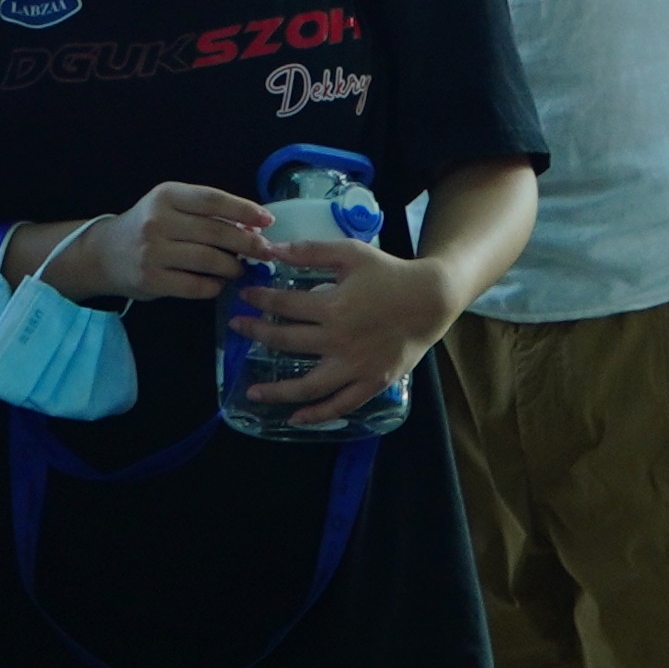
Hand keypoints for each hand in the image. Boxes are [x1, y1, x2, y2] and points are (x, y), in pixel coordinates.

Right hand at [67, 181, 270, 307]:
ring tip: (239, 269)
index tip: (268, 220)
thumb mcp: (169, 207)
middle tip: (265, 252)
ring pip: (208, 260)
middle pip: (215, 232)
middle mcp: (157, 221)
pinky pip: (195, 286)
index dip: (244, 209)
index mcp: (166, 196)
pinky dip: (213, 286)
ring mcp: (153, 252)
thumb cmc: (147, 227)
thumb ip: (205, 213)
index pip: (212, 200)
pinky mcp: (151, 280)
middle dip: (247, 243)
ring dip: (232, 267)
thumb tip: (252, 226)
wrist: (104, 253)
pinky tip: (217, 284)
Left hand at [231, 232, 457, 417]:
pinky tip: (295, 418)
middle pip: (287, 343)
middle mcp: (340, 342)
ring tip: (253, 393)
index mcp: (334, 307)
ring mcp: (356, 367)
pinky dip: (317, 415)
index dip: (260, 300)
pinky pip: (340, 405)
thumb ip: (310, 251)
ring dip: (277, 391)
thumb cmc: (389, 274)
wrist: (430, 300)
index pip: (284, 306)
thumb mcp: (350, 253)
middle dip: (256, 334)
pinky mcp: (371, 383)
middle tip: (238, 328)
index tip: (244, 297)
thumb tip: (271, 249)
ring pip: (308, 386)